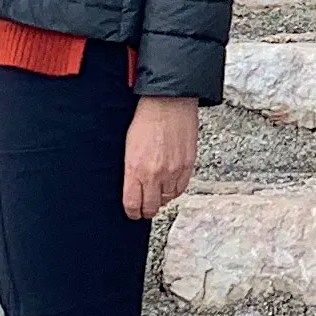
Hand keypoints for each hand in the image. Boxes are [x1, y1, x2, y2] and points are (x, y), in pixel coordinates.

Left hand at [123, 95, 200, 219]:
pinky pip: (181, 189)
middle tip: (144, 207)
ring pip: (167, 199)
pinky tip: (169, 184)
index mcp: (135, 169)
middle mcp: (155, 174)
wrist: (169, 102)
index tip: (132, 213)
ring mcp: (173, 171)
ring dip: (161, 198)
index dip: (132, 213)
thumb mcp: (128, 146)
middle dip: (146, 210)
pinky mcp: (187, 166)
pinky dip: (174, 190)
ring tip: (157, 191)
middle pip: (151, 207)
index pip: (132, 204)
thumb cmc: (146, 119)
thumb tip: (132, 188)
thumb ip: (130, 170)